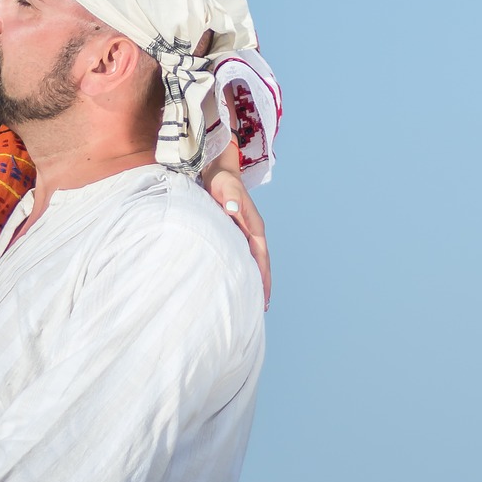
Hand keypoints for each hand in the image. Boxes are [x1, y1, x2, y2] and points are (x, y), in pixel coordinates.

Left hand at [201, 146, 270, 305]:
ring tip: (252, 300)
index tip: (263, 298)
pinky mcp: (235, 232)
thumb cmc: (222, 181)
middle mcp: (253, 232)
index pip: (262, 258)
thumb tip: (234, 212)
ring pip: (252, 261)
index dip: (263, 278)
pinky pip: (242, 255)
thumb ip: (232, 200)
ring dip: (254, 279)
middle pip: (261, 263)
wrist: (217, 172)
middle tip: (260, 309)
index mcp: (255, 226)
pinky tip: (237, 280)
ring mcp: (245, 233)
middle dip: (262, 285)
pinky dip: (243, 269)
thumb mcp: (227, 188)